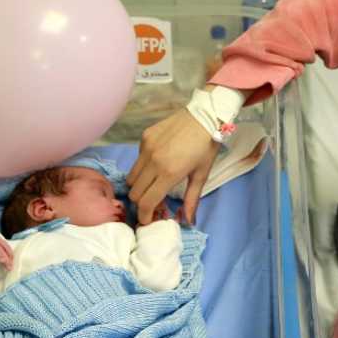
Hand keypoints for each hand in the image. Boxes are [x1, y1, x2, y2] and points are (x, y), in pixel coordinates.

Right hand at [129, 108, 215, 225]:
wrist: (203, 116)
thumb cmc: (206, 147)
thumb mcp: (201, 175)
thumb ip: (191, 200)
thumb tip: (188, 221)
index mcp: (169, 173)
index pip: (146, 202)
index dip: (144, 215)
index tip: (148, 219)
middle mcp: (153, 161)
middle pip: (135, 192)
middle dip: (141, 201)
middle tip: (153, 201)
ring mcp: (146, 148)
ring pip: (132, 177)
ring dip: (140, 185)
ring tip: (153, 183)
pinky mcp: (144, 137)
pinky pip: (137, 159)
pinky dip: (143, 166)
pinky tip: (158, 161)